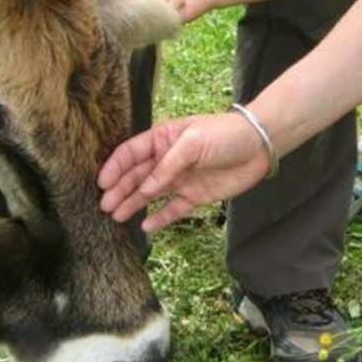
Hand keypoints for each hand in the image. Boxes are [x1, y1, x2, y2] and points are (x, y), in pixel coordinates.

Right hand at [98, 112, 270, 231]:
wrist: (259, 145)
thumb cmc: (224, 134)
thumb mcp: (192, 142)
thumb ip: (166, 166)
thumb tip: (144, 189)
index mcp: (162, 139)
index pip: (130, 154)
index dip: (114, 167)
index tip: (101, 183)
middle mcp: (167, 160)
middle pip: (136, 176)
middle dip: (119, 190)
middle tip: (104, 206)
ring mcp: (180, 179)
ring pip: (149, 195)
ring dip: (133, 204)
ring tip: (116, 216)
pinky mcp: (194, 196)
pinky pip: (173, 210)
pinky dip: (160, 218)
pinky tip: (145, 227)